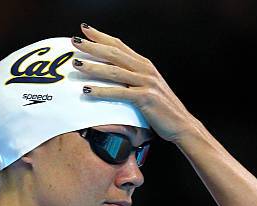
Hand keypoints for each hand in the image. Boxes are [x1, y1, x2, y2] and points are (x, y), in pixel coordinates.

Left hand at [70, 23, 200, 143]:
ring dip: (93, 67)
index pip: (119, 45)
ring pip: (114, 71)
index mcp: (145, 65)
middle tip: (74, 41)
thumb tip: (111, 77)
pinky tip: (87, 91)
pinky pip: (119, 93)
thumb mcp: (147, 89)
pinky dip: (102, 91)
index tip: (84, 30)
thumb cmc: (162, 110)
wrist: (182, 125)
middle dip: (93, 46)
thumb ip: (132, 80)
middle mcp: (146, 69)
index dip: (101, 36)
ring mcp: (146, 83)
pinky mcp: (145, 98)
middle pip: (114, 53)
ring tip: (76, 64)